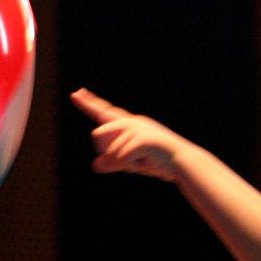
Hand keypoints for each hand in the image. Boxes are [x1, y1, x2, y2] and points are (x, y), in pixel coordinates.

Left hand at [70, 88, 191, 181]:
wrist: (183, 162)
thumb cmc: (159, 162)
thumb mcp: (131, 163)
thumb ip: (114, 162)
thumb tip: (95, 165)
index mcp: (130, 124)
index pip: (105, 112)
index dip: (89, 103)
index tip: (76, 93)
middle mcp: (131, 122)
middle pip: (97, 135)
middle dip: (106, 154)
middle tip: (128, 163)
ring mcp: (137, 129)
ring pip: (110, 151)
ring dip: (121, 164)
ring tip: (143, 163)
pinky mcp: (143, 139)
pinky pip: (122, 158)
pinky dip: (129, 167)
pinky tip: (145, 164)